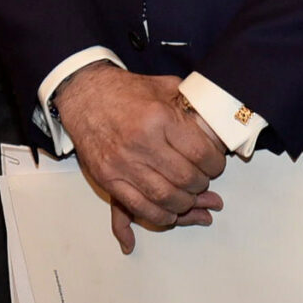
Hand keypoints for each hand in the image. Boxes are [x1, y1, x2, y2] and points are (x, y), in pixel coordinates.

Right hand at [55, 64, 225, 234]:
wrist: (85, 95)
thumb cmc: (126, 91)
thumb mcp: (164, 87)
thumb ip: (191, 105)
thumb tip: (218, 124)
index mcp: (159, 117)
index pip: (200, 153)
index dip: (215, 164)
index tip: (216, 164)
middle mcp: (141, 142)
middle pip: (185, 179)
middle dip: (202, 184)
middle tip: (204, 180)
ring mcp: (122, 163)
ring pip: (165, 198)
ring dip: (184, 203)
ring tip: (190, 196)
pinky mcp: (108, 178)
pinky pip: (138, 207)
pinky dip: (159, 216)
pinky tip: (170, 213)